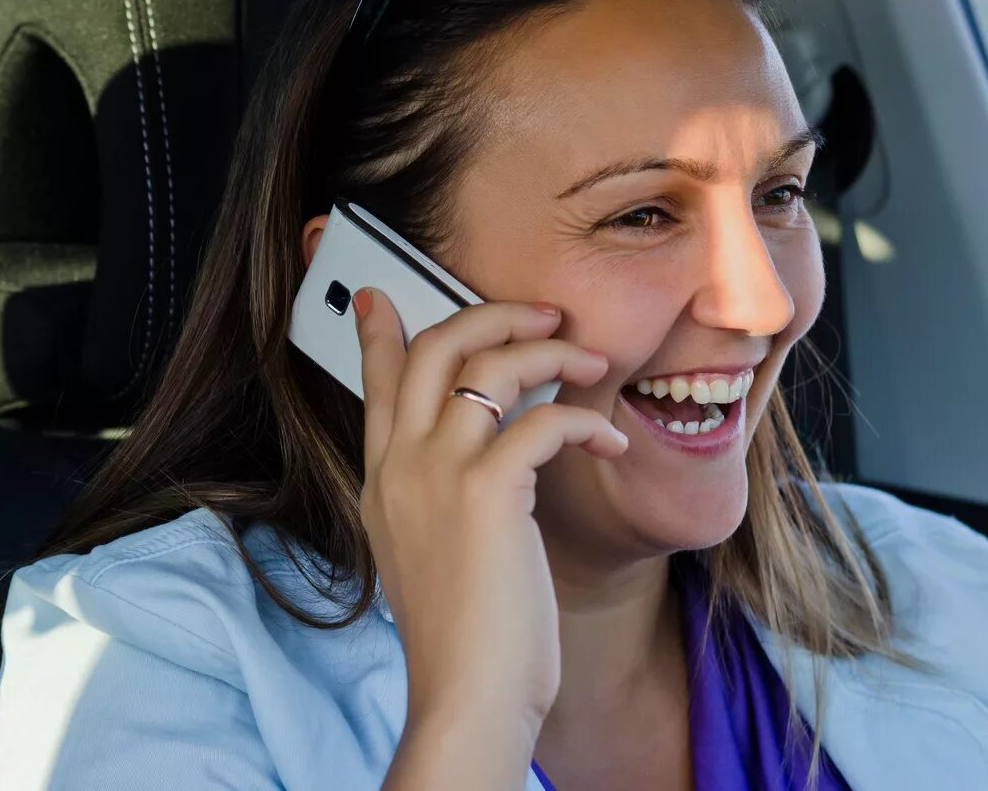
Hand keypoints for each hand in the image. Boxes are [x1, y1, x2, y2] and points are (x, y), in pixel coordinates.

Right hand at [355, 292, 624, 786]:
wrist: (468, 692)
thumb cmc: (463, 636)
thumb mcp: (424, 552)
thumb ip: (433, 495)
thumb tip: (473, 463)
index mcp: (382, 478)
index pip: (377, 382)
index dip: (380, 332)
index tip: (377, 295)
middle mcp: (401, 464)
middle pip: (433, 347)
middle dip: (489, 314)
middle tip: (540, 316)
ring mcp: (438, 473)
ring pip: (488, 366)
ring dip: (550, 352)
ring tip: (590, 362)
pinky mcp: (488, 491)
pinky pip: (543, 421)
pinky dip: (585, 421)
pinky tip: (611, 439)